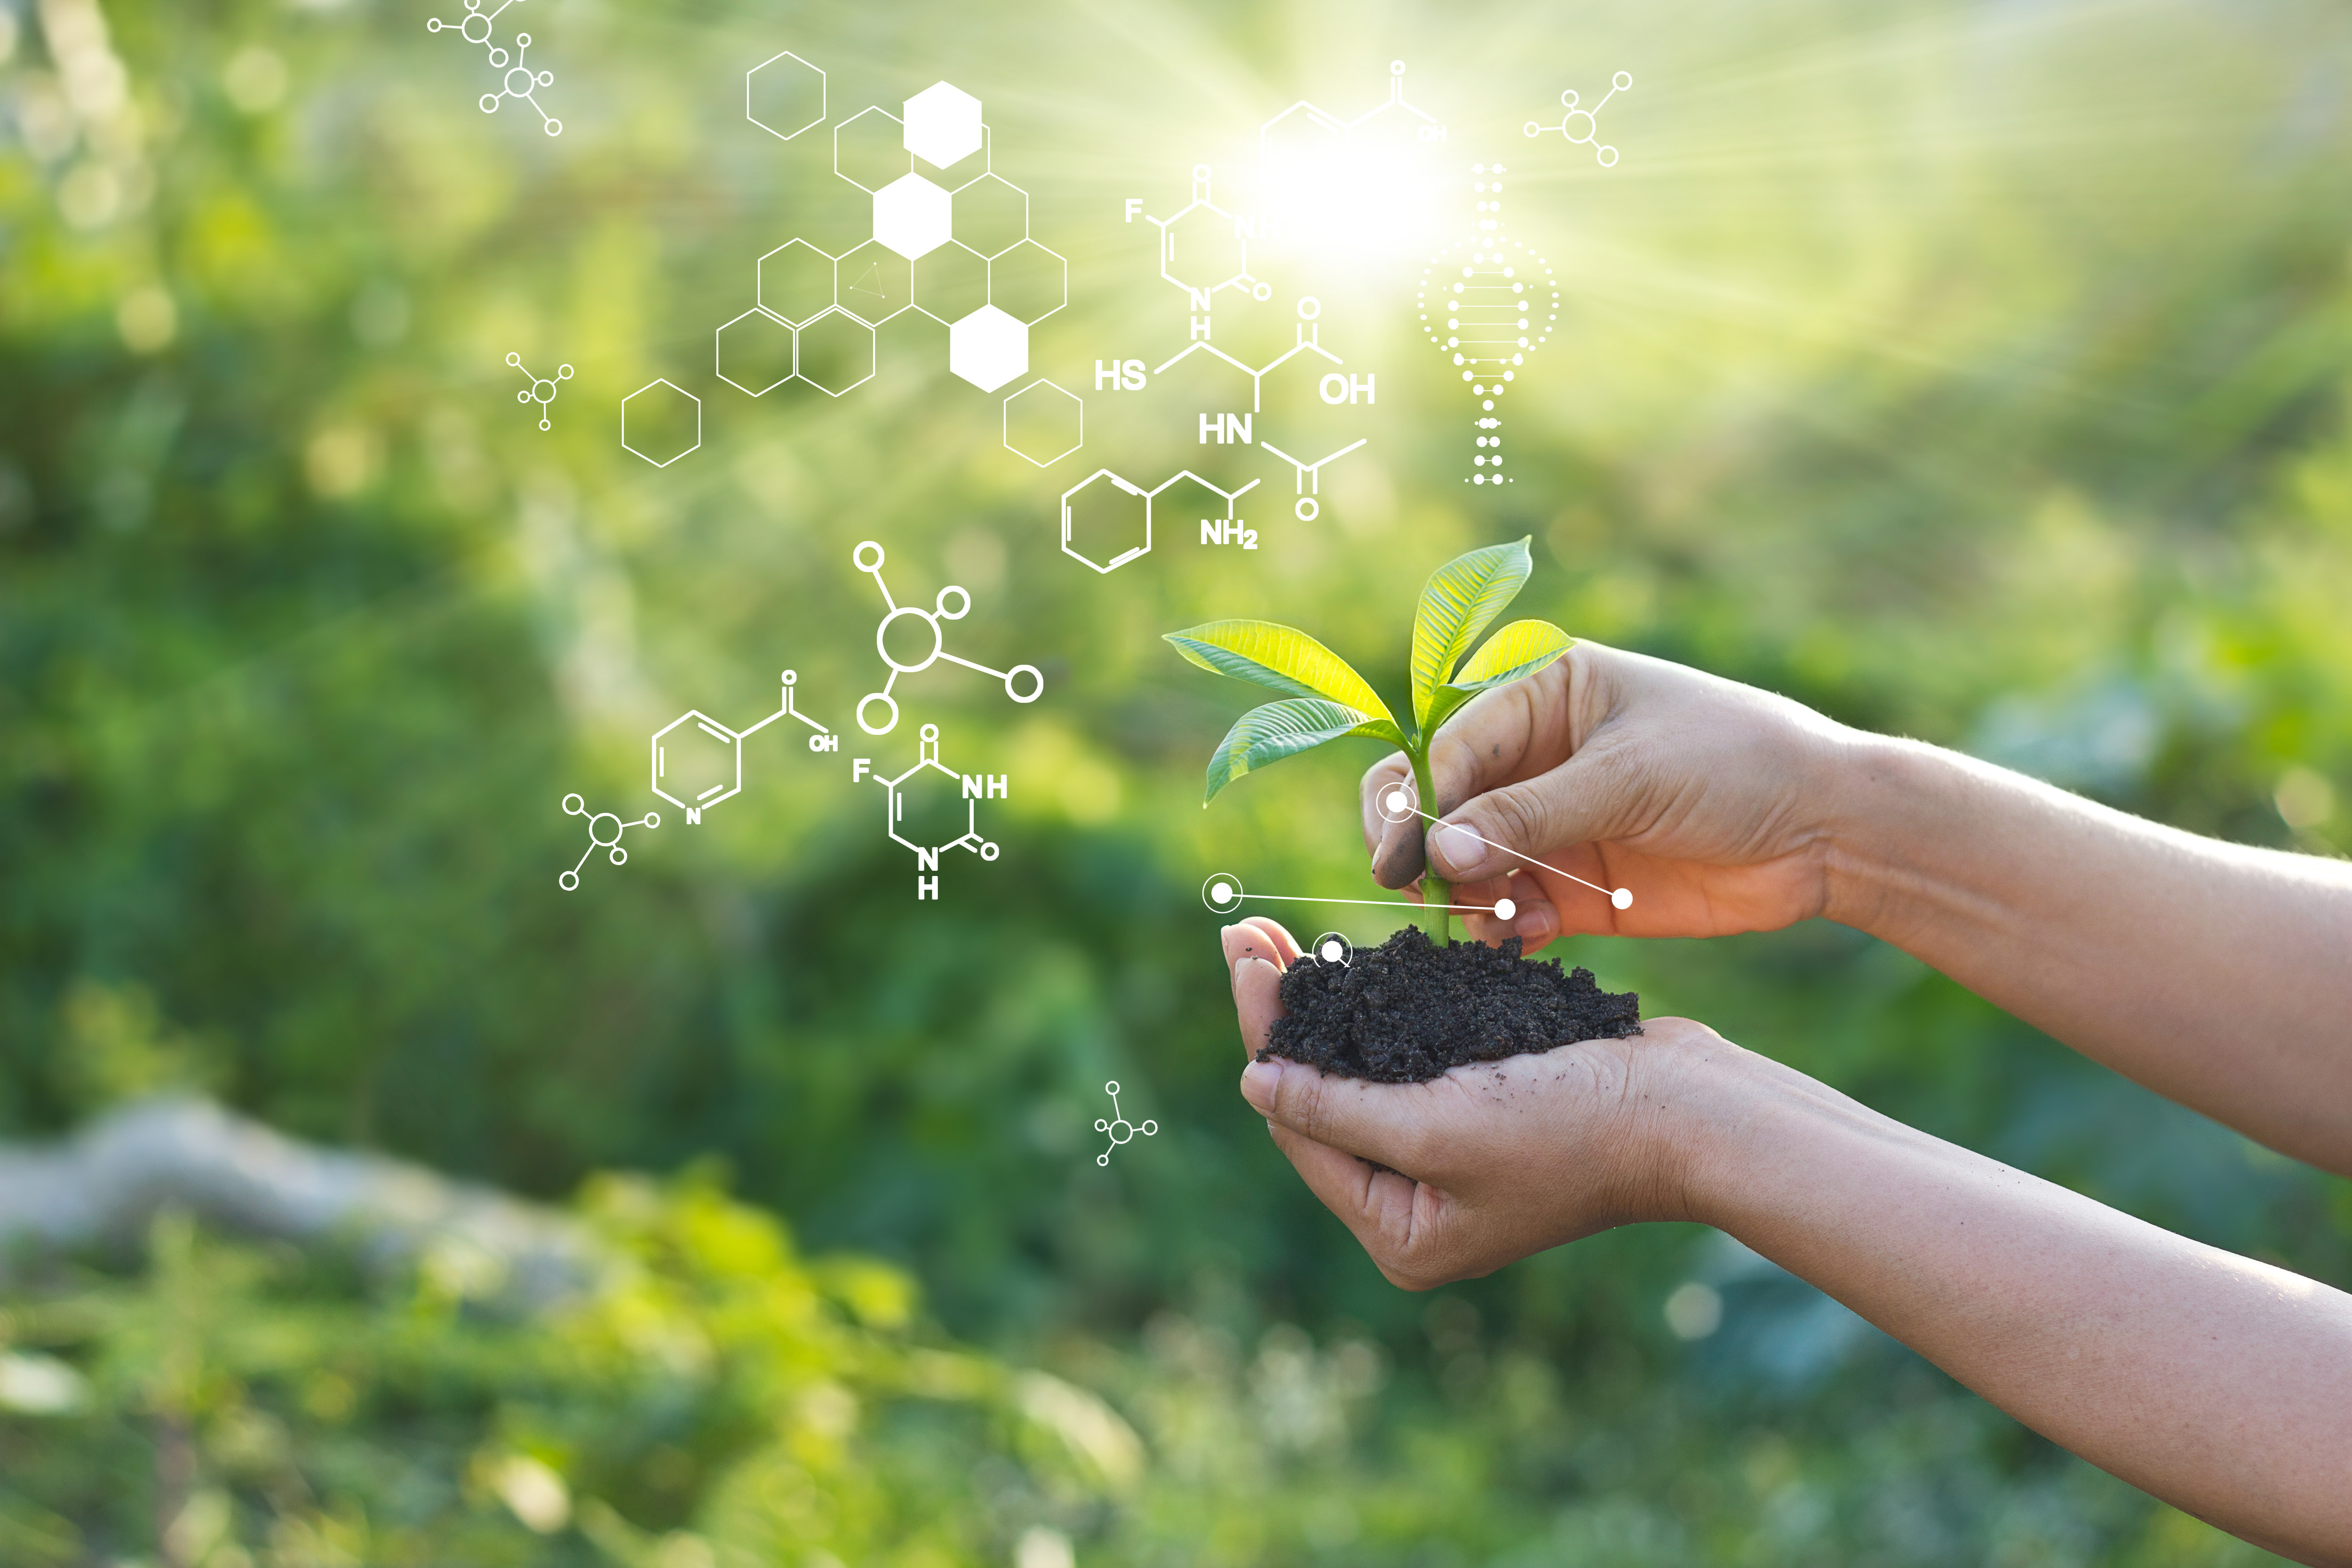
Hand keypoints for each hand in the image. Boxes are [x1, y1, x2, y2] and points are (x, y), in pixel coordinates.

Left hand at [1221, 917, 1722, 1288]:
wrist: (1690, 1108)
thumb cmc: (1573, 1127)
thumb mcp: (1440, 1128)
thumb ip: (1340, 1109)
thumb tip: (1252, 1086)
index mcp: (1401, 1233)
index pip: (1299, 1125)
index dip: (1263, 1037)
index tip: (1238, 954)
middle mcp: (1418, 1202)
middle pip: (1321, 1097)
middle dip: (1282, 1015)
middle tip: (1242, 933)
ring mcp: (1451, 1155)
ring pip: (1359, 1070)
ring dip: (1322, 1004)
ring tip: (1274, 939)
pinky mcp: (1482, 1105)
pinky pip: (1408, 1055)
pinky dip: (1376, 1008)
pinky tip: (1344, 962)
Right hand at [1362, 642, 1860, 952]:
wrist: (1827, 831)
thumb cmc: (1735, 763)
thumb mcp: (1629, 776)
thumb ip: (1531, 814)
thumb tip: (1440, 852)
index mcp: (1541, 694)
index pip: (1448, 746)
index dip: (1415, 801)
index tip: (1401, 856)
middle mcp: (1534, 758)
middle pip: (1437, 802)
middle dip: (1422, 849)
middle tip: (1421, 894)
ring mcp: (1551, 825)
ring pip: (1465, 865)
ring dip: (1462, 898)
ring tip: (1488, 923)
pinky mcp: (1573, 888)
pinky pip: (1509, 911)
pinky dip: (1502, 930)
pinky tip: (1521, 938)